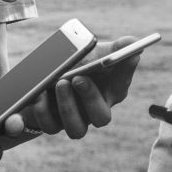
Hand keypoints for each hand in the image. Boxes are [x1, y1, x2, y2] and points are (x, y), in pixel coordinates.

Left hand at [22, 35, 147, 138]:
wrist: (48, 74)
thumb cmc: (79, 63)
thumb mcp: (95, 51)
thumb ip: (115, 48)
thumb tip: (133, 42)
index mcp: (110, 91)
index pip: (122, 85)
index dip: (124, 72)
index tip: (119, 57)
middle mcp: (95, 110)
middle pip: (101, 117)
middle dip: (90, 98)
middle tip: (78, 78)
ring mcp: (75, 119)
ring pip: (76, 129)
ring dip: (67, 107)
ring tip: (59, 82)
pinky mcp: (53, 123)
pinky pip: (49, 126)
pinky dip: (43, 110)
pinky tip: (39, 93)